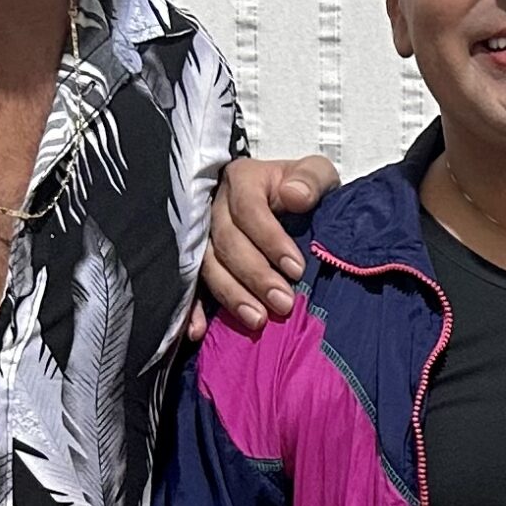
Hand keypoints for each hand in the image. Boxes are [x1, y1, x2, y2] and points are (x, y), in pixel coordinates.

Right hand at [191, 153, 340, 337]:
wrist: (288, 200)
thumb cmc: (303, 188)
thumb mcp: (316, 175)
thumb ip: (311, 180)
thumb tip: (295, 196)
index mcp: (243, 180)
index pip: (249, 209)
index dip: (270, 239)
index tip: (296, 269)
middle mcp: (215, 205)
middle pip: (227, 241)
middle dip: (255, 276)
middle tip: (283, 303)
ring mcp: (203, 234)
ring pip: (208, 265)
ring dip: (231, 295)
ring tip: (257, 319)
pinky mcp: (199, 260)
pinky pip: (190, 283)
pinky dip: (192, 309)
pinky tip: (197, 331)